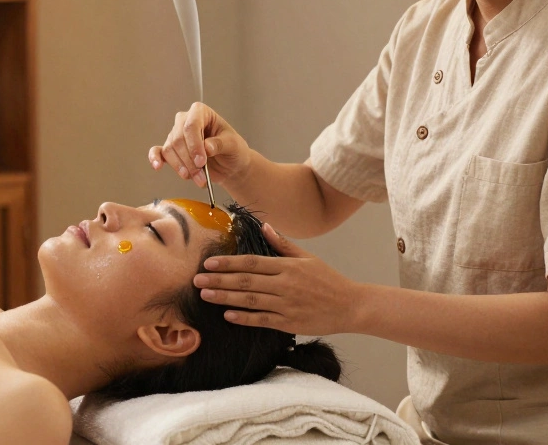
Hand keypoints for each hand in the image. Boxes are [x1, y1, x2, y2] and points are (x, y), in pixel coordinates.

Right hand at [149, 102, 252, 189]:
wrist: (230, 165)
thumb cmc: (233, 149)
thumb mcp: (233, 145)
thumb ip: (220, 144)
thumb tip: (206, 147)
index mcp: (201, 113)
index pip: (191, 124)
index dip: (194, 144)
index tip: (202, 161)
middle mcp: (185, 121)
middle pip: (178, 139)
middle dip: (189, 161)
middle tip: (201, 176)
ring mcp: (176, 135)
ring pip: (170, 150)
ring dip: (182, 168)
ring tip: (198, 180)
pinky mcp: (171, 150)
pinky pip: (158, 152)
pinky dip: (155, 158)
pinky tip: (158, 166)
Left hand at [191, 223, 362, 335]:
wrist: (351, 306)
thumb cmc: (328, 280)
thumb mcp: (307, 257)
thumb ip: (283, 244)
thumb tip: (264, 226)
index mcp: (288, 266)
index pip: (251, 263)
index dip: (228, 263)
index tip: (208, 263)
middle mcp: (285, 284)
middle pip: (246, 281)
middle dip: (219, 280)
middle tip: (196, 279)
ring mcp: (286, 305)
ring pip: (250, 300)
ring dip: (225, 297)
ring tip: (206, 294)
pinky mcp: (290, 323)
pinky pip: (262, 320)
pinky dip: (244, 317)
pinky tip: (228, 315)